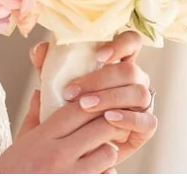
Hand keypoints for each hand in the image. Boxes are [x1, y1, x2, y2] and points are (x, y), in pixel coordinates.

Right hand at [0, 85, 130, 172]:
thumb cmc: (11, 174)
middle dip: (108, 124)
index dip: (92, 102)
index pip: (76, 110)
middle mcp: (58, 154)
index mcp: (42, 138)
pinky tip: (94, 172)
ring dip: (107, 150)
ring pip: (109, 152)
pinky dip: (105, 173)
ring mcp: (72, 175)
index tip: (98, 103)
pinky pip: (107, 176)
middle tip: (106, 126)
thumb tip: (39, 92)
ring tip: (98, 152)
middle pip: (100, 127)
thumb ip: (33, 117)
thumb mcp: (19, 143)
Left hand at [34, 35, 156, 167]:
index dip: (121, 44)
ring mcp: (143, 104)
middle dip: (100, 80)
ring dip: (110, 98)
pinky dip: (128, 119)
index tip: (98, 56)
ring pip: (139, 93)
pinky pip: (147, 121)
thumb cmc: (66, 107)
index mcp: (117, 63)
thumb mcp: (54, 85)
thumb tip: (39, 49)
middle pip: (131, 70)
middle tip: (71, 92)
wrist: (72, 144)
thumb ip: (47, 65)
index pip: (131, 42)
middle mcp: (134, 81)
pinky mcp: (145, 128)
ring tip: (84, 106)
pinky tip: (109, 119)